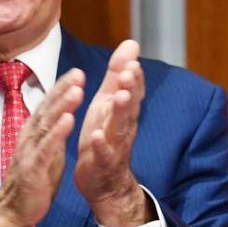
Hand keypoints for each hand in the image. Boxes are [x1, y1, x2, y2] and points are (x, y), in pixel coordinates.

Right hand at [0, 68, 84, 226]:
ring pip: (46, 124)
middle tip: (78, 73)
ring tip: (76, 90)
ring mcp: (29, 152)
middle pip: (46, 110)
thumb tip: (61, 116)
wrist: (14, 210)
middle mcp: (29, 139)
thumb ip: (51, 135)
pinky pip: (46, 148)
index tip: (76, 73)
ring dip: (61, 105)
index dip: (60, 89)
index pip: (47, 108)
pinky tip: (68, 119)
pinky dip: (57, 132)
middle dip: (62, 90)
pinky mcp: (33, 168)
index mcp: (33, 135)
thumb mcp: (44, 153)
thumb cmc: (32, 182)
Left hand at [74, 39, 151, 226]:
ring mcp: (114, 146)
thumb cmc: (103, 137)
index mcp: (120, 112)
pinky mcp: (102, 164)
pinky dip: (101, 145)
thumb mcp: (107, 104)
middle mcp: (122, 127)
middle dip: (130, 88)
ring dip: (120, 112)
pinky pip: (103, 154)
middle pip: (128, 106)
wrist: (104, 182)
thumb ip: (117, 76)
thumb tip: (131, 44)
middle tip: (129, 71)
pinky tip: (95, 135)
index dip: (132, 76)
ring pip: (120, 128)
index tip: (131, 59)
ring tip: (118, 96)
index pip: (130, 91)